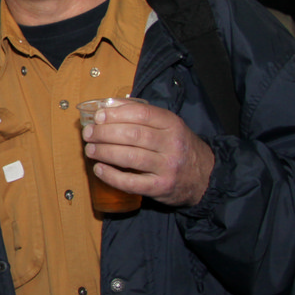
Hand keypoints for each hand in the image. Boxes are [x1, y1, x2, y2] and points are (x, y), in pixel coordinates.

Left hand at [82, 101, 213, 207]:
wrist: (205, 176)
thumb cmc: (179, 147)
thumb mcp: (169, 126)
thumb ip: (142, 115)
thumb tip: (108, 106)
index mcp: (172, 124)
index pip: (141, 114)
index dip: (116, 114)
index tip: (98, 116)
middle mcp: (172, 144)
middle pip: (133, 134)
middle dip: (105, 133)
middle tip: (89, 134)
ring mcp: (167, 167)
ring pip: (130, 157)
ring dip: (105, 152)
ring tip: (90, 150)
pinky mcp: (160, 187)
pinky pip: (131, 182)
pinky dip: (111, 176)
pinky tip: (99, 169)